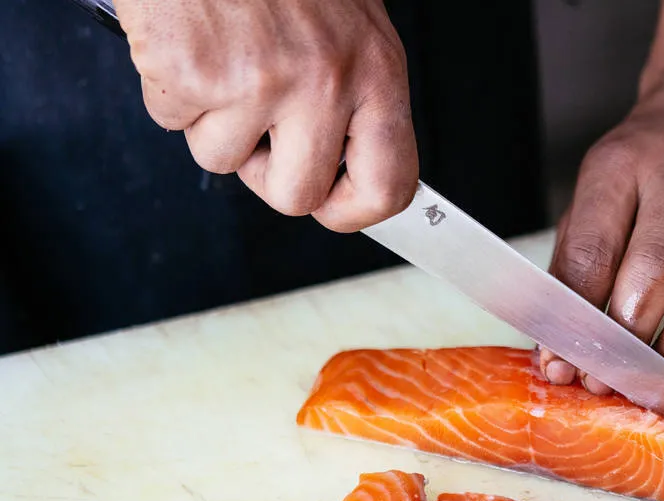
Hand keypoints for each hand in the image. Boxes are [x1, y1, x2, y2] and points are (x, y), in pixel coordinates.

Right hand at [113, 0, 417, 230]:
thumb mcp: (350, 26)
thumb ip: (356, 97)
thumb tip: (354, 167)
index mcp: (377, 72)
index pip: (389, 185)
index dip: (353, 210)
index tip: (332, 205)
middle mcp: (328, 82)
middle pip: (297, 196)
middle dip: (266, 172)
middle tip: (258, 122)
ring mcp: (261, 81)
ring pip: (223, 161)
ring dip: (212, 120)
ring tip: (223, 56)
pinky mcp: (196, 75)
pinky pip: (173, 123)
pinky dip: (171, 89)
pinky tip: (192, 42)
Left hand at [541, 70, 663, 392]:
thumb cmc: (646, 158)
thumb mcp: (597, 188)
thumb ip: (576, 259)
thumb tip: (555, 346)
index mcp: (622, 167)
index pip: (593, 253)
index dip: (571, 319)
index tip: (557, 364)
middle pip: (653, 274)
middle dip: (622, 342)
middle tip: (599, 383)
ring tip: (643, 390)